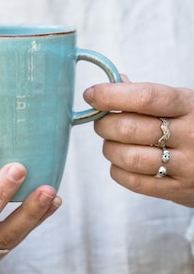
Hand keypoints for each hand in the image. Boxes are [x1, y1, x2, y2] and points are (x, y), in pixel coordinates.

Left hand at [84, 75, 193, 206]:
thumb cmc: (193, 125)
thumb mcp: (181, 103)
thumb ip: (146, 94)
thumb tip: (113, 83)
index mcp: (188, 106)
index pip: (145, 98)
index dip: (111, 95)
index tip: (91, 95)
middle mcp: (190, 135)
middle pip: (129, 129)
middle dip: (103, 124)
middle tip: (102, 121)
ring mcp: (185, 165)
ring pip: (128, 157)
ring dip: (110, 148)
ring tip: (113, 142)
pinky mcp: (176, 189)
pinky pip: (132, 180)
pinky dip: (117, 169)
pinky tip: (122, 162)